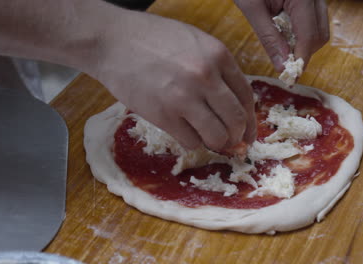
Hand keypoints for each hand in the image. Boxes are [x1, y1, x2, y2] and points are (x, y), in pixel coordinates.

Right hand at [88, 12, 255, 150]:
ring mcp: (184, 97)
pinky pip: (190, 141)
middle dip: (237, 136)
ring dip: (216, 143)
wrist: (112, 41)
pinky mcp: (163, 115)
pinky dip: (192, 142)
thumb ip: (217, 68)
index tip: (248, 132)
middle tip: (231, 141)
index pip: (246, 96)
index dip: (250, 120)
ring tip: (208, 140)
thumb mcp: (195, 42)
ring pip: (217, 136)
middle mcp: (206, 77)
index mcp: (218, 55)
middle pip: (236, 120)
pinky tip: (185, 133)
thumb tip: (232, 101)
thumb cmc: (152, 39)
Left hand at [235, 0, 328, 70]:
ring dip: (304, 43)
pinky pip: (314, 19)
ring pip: (320, 28)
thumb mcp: (252, 7)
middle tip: (283, 64)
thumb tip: (282, 66)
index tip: (291, 77)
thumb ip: (268, 37)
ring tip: (281, 47)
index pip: (309, 36)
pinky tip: (284, 33)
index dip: (301, 59)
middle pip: (320, 34)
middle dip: (304, 52)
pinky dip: (302, 32)